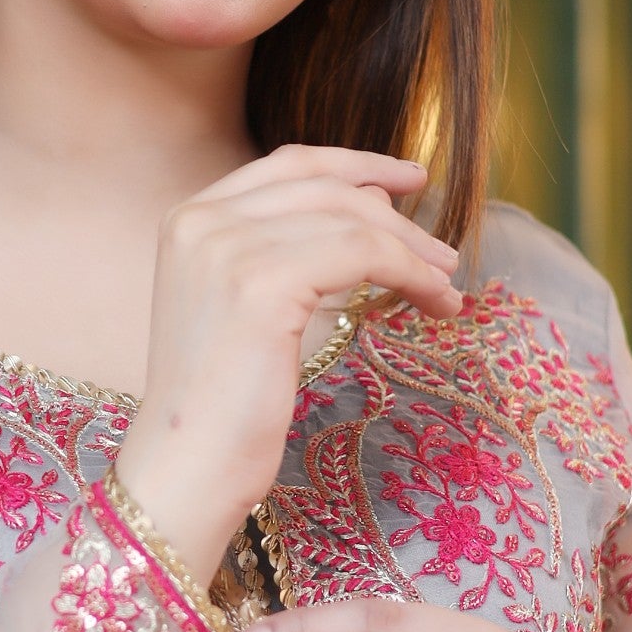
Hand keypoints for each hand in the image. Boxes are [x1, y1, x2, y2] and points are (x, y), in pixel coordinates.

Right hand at [114, 145, 461, 582]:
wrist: (185, 466)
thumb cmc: (220, 404)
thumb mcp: (250, 307)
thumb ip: (292, 249)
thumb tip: (375, 204)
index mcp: (188, 219)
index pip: (287, 165)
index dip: (355, 164)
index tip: (406, 179)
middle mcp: (200, 220)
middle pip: (322, 185)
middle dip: (393, 211)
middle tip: (443, 248)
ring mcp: (226, 247)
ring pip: (350, 220)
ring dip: (413, 249)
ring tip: (446, 284)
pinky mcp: (262, 282)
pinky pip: (362, 254)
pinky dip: (410, 273)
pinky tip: (434, 300)